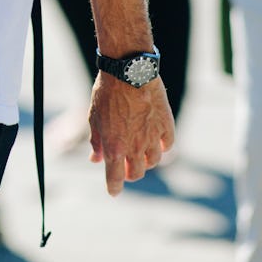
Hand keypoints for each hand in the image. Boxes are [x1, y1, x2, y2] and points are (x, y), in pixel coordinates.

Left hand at [88, 72, 174, 195]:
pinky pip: (168, 145)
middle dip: (130, 174)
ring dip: (146, 161)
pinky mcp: (166, 125)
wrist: (129, 71)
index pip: (115, 178)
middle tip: (127, 168)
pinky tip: (157, 141)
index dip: (114, 188)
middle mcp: (135, 147)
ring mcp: (152, 137)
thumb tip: (96, 159)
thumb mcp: (94, 117)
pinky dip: (163, 146)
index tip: (114, 191)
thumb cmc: (107, 92)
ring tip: (141, 154)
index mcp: (114, 147)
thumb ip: (97, 141)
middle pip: (136, 173)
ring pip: (154, 161)